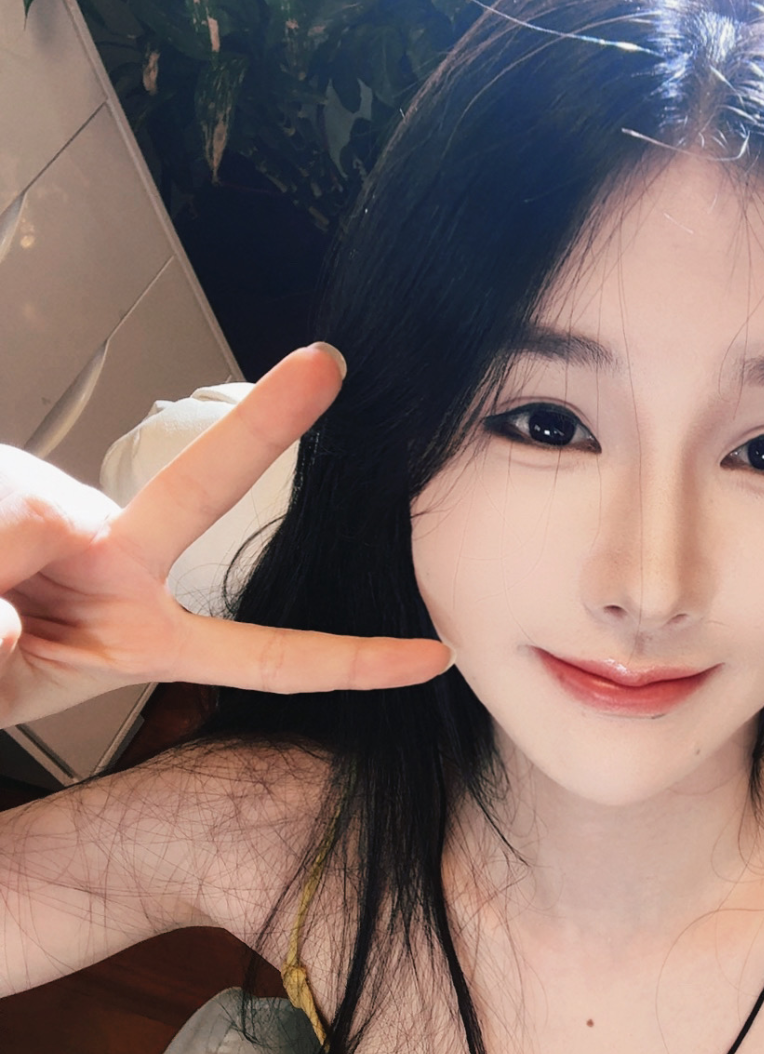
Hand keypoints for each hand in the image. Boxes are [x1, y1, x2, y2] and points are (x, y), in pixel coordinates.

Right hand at [0, 346, 452, 727]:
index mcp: (143, 631)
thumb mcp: (2, 687)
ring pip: (18, 525)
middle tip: (328, 366)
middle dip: (267, 425)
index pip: (261, 655)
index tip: (431, 655)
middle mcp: (112, 558)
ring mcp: (56, 512)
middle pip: (199, 488)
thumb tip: (2, 623)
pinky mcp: (11, 483)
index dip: (347, 659)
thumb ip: (2, 660)